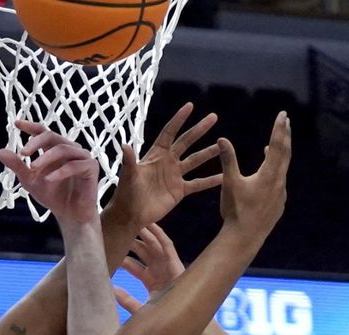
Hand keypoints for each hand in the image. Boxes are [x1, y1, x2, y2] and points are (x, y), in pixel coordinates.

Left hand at [0, 122, 98, 223]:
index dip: (31, 126)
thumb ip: (18, 166)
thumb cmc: (53, 196)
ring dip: (46, 158)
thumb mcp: (30, 180)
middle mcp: (70, 149)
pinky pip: (75, 165)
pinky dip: (60, 172)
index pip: (44, 132)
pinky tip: (48, 179)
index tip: (16, 124)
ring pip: (62, 149)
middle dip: (35, 143)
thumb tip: (0, 152)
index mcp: (55, 149)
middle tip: (22, 153)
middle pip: (52, 136)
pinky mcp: (91, 168)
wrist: (69, 215)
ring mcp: (82, 157)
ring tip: (33, 168)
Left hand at [112, 102, 221, 227]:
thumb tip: (124, 145)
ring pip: (195, 161)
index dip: (179, 119)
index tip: (190, 106)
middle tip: (213, 117)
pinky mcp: (179, 191)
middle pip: (186, 141)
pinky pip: (197, 184)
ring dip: (209, 153)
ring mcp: (174, 175)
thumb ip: (129, 161)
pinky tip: (224, 177)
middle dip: (199, 129)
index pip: (169, 133)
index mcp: (155, 155)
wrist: (131, 214)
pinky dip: (210, 181)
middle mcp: (167, 162)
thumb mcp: (128, 176)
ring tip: (223, 146)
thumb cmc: (126, 193)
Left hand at [116, 224, 185, 313]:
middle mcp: (158, 271)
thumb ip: (126, 300)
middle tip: (116, 229)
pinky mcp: (175, 263)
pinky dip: (160, 235)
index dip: (121, 257)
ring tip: (133, 219)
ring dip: (144, 233)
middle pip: (141, 252)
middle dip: (130, 240)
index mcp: (149, 281)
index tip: (107, 249)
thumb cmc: (164, 317)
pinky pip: (167, 246)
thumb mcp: (140, 308)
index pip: (132, 265)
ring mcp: (167, 266)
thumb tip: (111, 290)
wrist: (184, 322)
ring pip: (153, 245)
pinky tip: (151, 225)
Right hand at [218, 111, 290, 240]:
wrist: (244, 238)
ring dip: (280, 154)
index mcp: (269, 175)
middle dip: (285, 136)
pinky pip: (280, 182)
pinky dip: (276, 171)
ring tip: (274, 144)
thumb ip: (228, 160)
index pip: (277, 145)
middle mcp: (279, 182)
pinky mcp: (278, 204)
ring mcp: (280, 194)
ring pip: (283, 168)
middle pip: (285, 154)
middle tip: (286, 121)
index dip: (279, 128)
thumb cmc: (236, 210)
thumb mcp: (230, 182)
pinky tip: (269, 174)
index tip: (282, 114)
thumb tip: (222, 138)